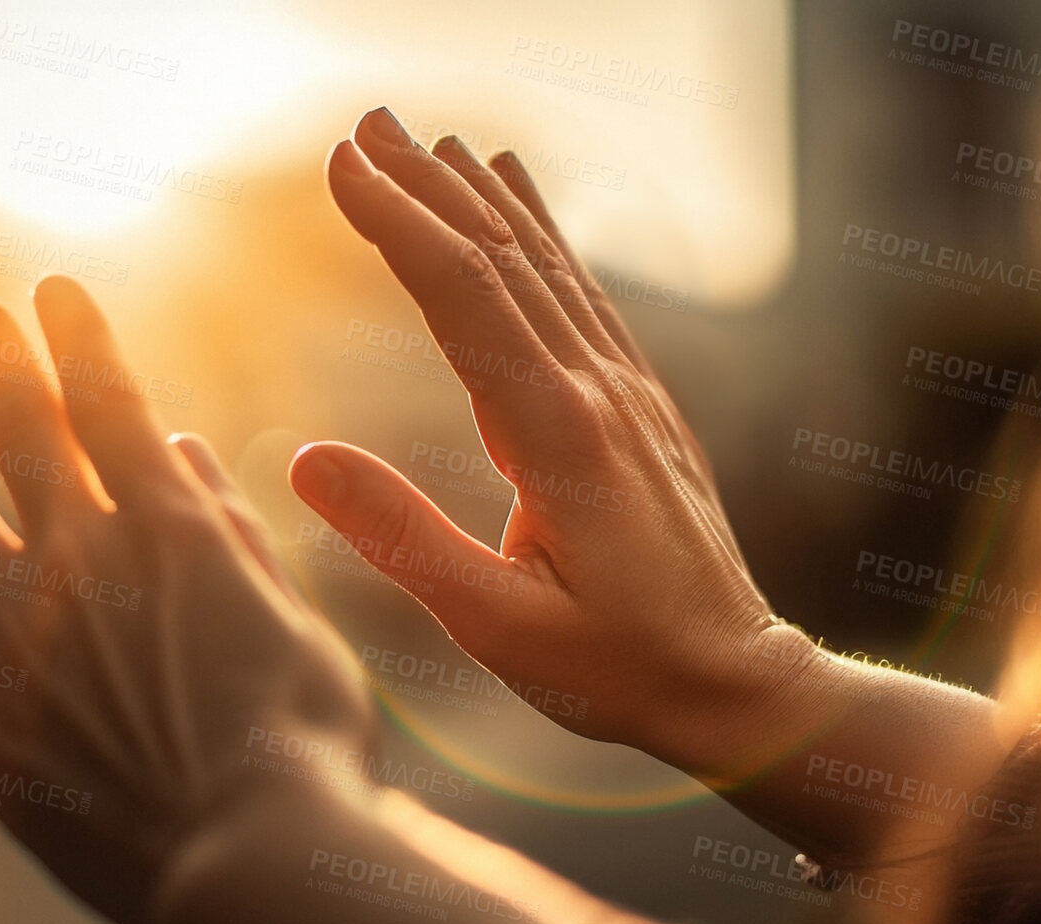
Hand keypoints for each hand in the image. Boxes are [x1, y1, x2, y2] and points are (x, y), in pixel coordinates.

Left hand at [0, 276, 374, 923]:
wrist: (253, 858)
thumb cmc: (305, 742)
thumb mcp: (294, 622)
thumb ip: (232, 532)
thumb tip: (182, 445)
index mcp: (175, 535)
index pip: (115, 409)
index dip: (82, 344)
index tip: (54, 289)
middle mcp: (86, 572)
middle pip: (26, 446)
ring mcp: (27, 651)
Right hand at [299, 109, 1010, 874]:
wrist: (736, 682)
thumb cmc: (615, 667)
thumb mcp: (495, 627)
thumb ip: (401, 538)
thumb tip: (304, 461)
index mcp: (556, 438)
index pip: (464, 299)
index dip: (399, 225)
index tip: (341, 167)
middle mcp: (597, 393)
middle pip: (502, 260)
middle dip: (428, 187)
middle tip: (365, 124)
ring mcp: (627, 392)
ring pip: (547, 267)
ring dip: (482, 198)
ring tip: (428, 140)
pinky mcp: (641, 406)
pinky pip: (584, 295)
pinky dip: (544, 233)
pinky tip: (521, 196)